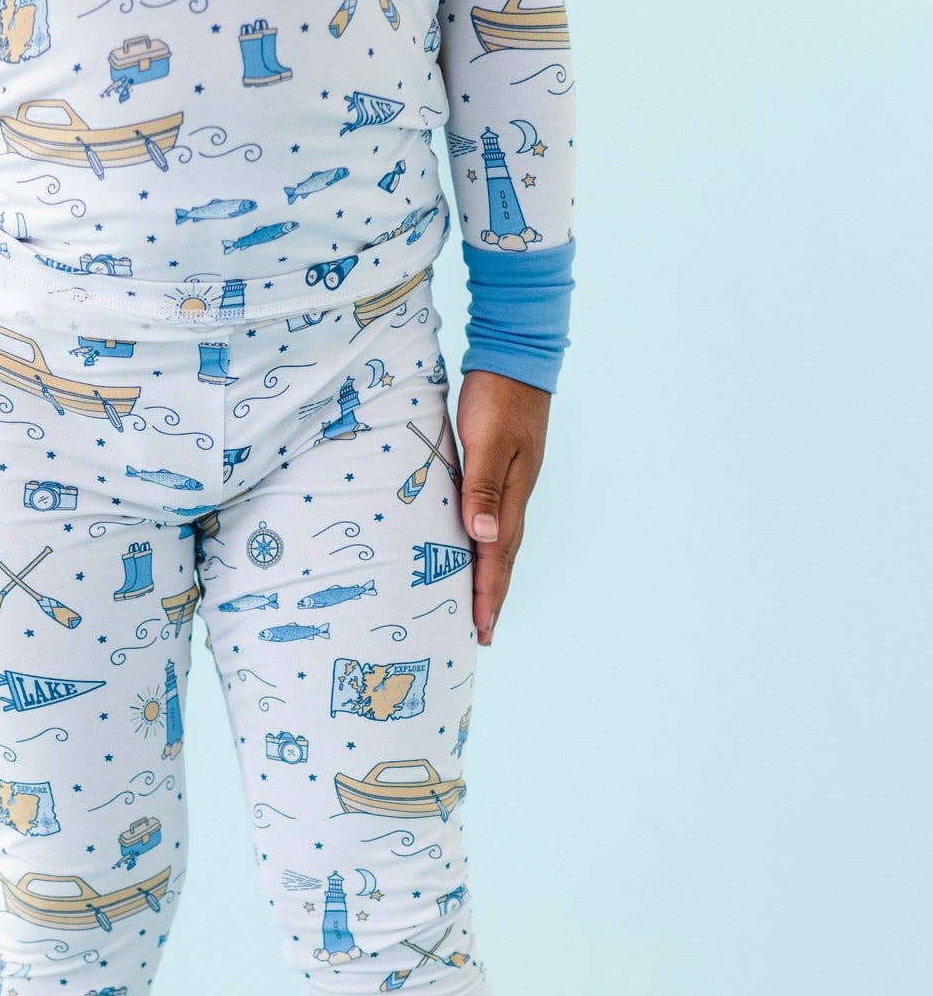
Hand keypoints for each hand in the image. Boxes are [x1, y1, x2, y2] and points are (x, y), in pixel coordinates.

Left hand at [454, 367, 551, 646]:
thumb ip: (482, 488)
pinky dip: (488, 549)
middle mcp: (515, 497)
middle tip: (483, 636)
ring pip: (501, 544)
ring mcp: (512, 486)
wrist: (516, 359)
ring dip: (493, 578)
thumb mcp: (485, 441)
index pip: (497, 556)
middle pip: (504, 559)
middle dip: (493, 598)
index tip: (481, 629)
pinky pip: (495, 524)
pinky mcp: (503, 473)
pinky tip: (478, 554)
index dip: (487, 594)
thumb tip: (483, 538)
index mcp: (511, 495)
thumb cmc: (497, 397)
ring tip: (482, 608)